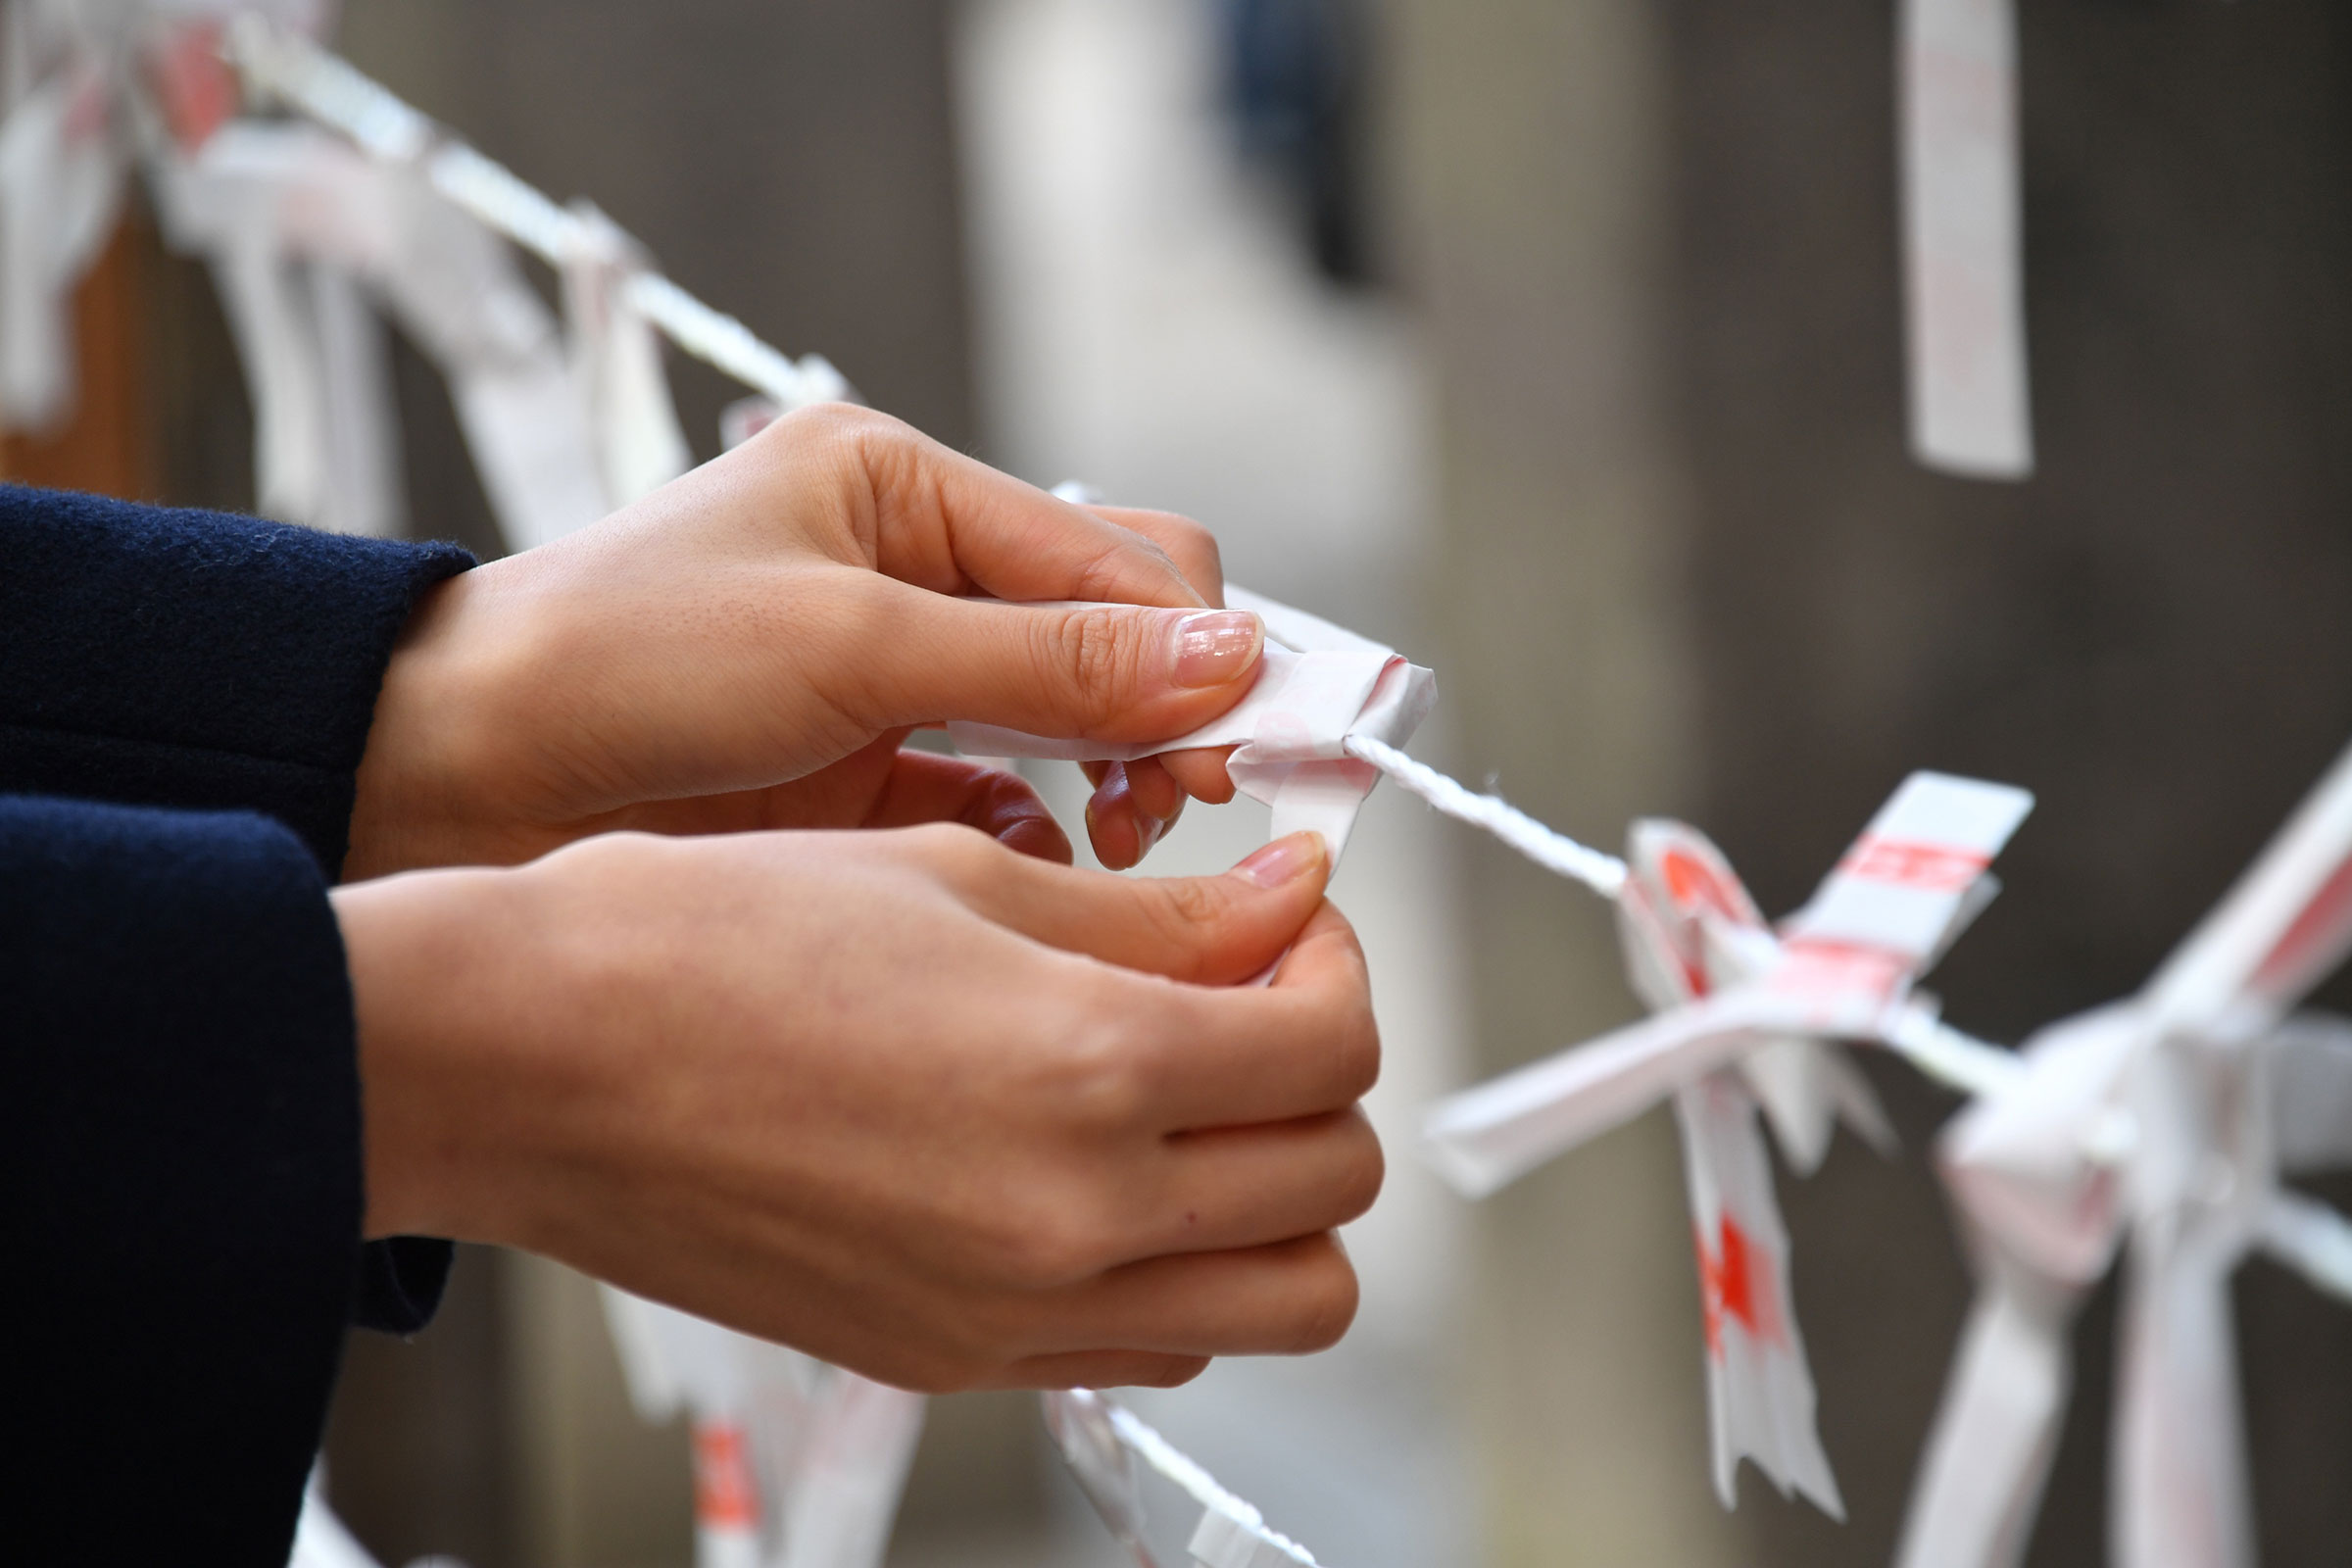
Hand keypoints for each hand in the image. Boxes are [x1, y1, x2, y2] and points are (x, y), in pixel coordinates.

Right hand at [332, 827, 1379, 1390]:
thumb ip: (1161, 914)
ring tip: (1197, 1102)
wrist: (528, 1062)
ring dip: (1279, 1199)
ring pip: (1282, 1305)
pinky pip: (1156, 1346)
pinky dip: (1180, 1272)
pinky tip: (1103, 1176)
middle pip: (1336, 1186)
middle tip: (1249, 998)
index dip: (1336, 964)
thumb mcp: (962, 872)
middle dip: (1322, 1075)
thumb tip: (1290, 904)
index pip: (1336, 1046)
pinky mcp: (957, 1360)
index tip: (1287, 920)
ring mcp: (1017, 1314)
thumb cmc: (710, 940)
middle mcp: (1076, 1221)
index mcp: (1091, 1070)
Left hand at [348, 404, 1251, 879]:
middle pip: (1112, 629)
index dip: (1200, 645)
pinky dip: (1044, 840)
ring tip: (1121, 840)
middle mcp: (913, 575)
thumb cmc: (617, 664)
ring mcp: (896, 682)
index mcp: (905, 489)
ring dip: (1117, 777)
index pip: (1112, 554)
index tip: (1260, 738)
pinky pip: (1006, 802)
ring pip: (1073, 719)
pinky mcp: (872, 779)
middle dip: (1168, 711)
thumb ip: (1044, 658)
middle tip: (1196, 798)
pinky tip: (1049, 877)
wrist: (453, 782)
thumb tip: (1228, 659)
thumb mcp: (848, 644)